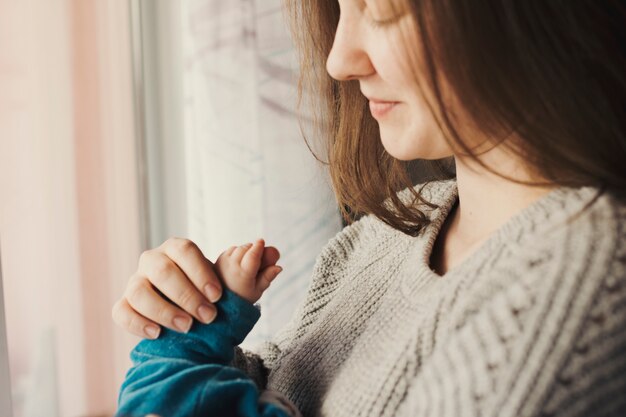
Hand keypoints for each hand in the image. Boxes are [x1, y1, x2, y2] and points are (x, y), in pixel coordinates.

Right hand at [111, 237, 280, 338]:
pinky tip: (158, 334)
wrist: (189, 316)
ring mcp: (136, 282)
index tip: (218, 295)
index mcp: (177, 248)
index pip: (183, 249)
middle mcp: (153, 261)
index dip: (200, 271)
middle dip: (186, 294)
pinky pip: (121, 311)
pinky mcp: (125, 305)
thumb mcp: (233, 280)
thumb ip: (252, 267)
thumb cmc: (210, 293)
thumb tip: (276, 254)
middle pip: (161, 270)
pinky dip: (137, 323)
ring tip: (188, 327)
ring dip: (164, 310)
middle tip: (208, 316)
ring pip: (139, 290)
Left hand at [215, 239, 283, 303]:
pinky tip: (240, 263)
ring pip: (239, 248)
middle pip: (247, 248)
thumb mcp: (257, 291)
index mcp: (243, 274)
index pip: (252, 255)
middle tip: (260, 259)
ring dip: (246, 251)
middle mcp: (232, 266)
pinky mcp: (218, 259)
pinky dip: (238, 252)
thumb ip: (268, 277)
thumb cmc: (242, 297)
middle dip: (255, 249)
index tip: (262, 241)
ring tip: (248, 264)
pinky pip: (231, 250)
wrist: (222, 301)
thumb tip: (279, 267)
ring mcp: (223, 262)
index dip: (258, 246)